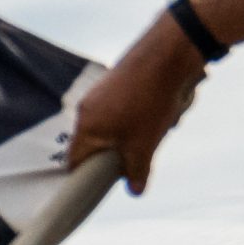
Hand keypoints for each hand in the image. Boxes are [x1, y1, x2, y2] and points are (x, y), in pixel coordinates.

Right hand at [68, 14, 204, 194]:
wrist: (167, 54)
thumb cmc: (151, 101)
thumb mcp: (146, 143)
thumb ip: (137, 169)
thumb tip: (135, 190)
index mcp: (86, 127)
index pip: (75, 160)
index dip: (86, 175)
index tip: (101, 183)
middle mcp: (86, 109)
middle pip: (96, 142)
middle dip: (119, 151)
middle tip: (141, 153)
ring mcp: (100, 92)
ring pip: (113, 124)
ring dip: (133, 131)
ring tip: (158, 125)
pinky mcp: (116, 80)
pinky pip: (122, 106)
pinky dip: (138, 113)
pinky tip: (160, 107)